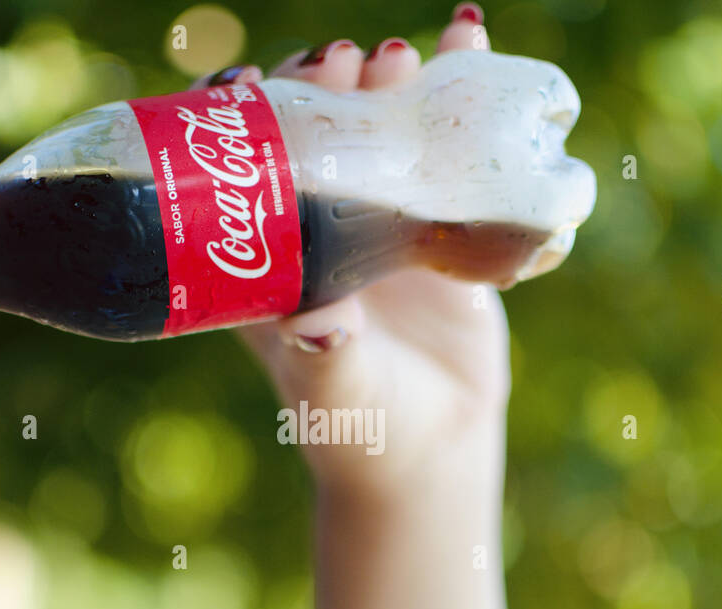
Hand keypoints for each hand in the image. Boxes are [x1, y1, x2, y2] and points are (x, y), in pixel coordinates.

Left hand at [190, 3, 508, 496]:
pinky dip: (466, 98)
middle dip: (327, 83)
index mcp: (270, 254)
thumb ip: (324, 358)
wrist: (430, 450)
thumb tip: (318, 324)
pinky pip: (452, 152)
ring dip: (396, 80)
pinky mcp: (440, 227)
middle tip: (349, 65)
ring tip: (413, 54)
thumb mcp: (333, 390)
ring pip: (385, 127)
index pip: (244, 162)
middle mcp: (321, 224)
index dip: (245, 113)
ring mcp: (383, 220)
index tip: (256, 84)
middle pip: (318, 128)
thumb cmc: (360, 427)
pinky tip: (477, 45)